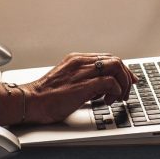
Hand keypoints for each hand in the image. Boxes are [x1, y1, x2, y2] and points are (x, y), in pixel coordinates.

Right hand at [22, 53, 138, 123]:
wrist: (31, 101)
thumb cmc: (46, 96)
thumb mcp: (67, 80)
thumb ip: (83, 79)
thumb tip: (101, 88)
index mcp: (76, 59)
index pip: (107, 57)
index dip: (121, 69)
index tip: (127, 80)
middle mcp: (81, 62)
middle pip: (115, 59)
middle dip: (126, 75)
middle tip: (127, 90)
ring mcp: (82, 72)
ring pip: (116, 66)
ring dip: (123, 83)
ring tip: (118, 96)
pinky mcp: (83, 85)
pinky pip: (109, 82)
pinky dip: (115, 90)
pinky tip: (109, 100)